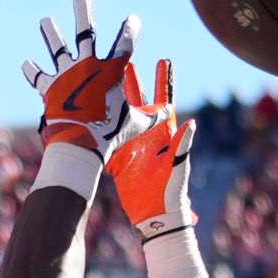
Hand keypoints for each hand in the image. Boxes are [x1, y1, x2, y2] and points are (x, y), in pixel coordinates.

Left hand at [21, 0, 147, 161]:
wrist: (80, 143)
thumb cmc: (111, 134)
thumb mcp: (136, 124)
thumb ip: (151, 117)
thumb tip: (168, 114)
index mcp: (111, 71)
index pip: (125, 44)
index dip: (131, 29)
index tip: (133, 18)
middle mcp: (87, 66)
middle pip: (85, 32)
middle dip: (83, 11)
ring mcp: (67, 75)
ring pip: (58, 48)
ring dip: (51, 33)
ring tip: (45, 20)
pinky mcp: (50, 88)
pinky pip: (38, 77)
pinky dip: (32, 71)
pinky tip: (27, 63)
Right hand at [105, 69, 196, 246]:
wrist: (155, 217)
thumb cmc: (170, 193)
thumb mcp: (176, 168)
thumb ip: (182, 147)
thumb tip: (191, 123)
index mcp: (165, 135)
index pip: (165, 102)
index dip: (164, 81)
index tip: (163, 60)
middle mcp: (148, 136)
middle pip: (140, 103)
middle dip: (134, 82)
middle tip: (126, 61)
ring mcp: (132, 146)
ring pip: (121, 116)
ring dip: (114, 99)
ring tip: (104, 79)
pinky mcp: (118, 159)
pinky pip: (108, 139)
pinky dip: (98, 126)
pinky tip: (87, 110)